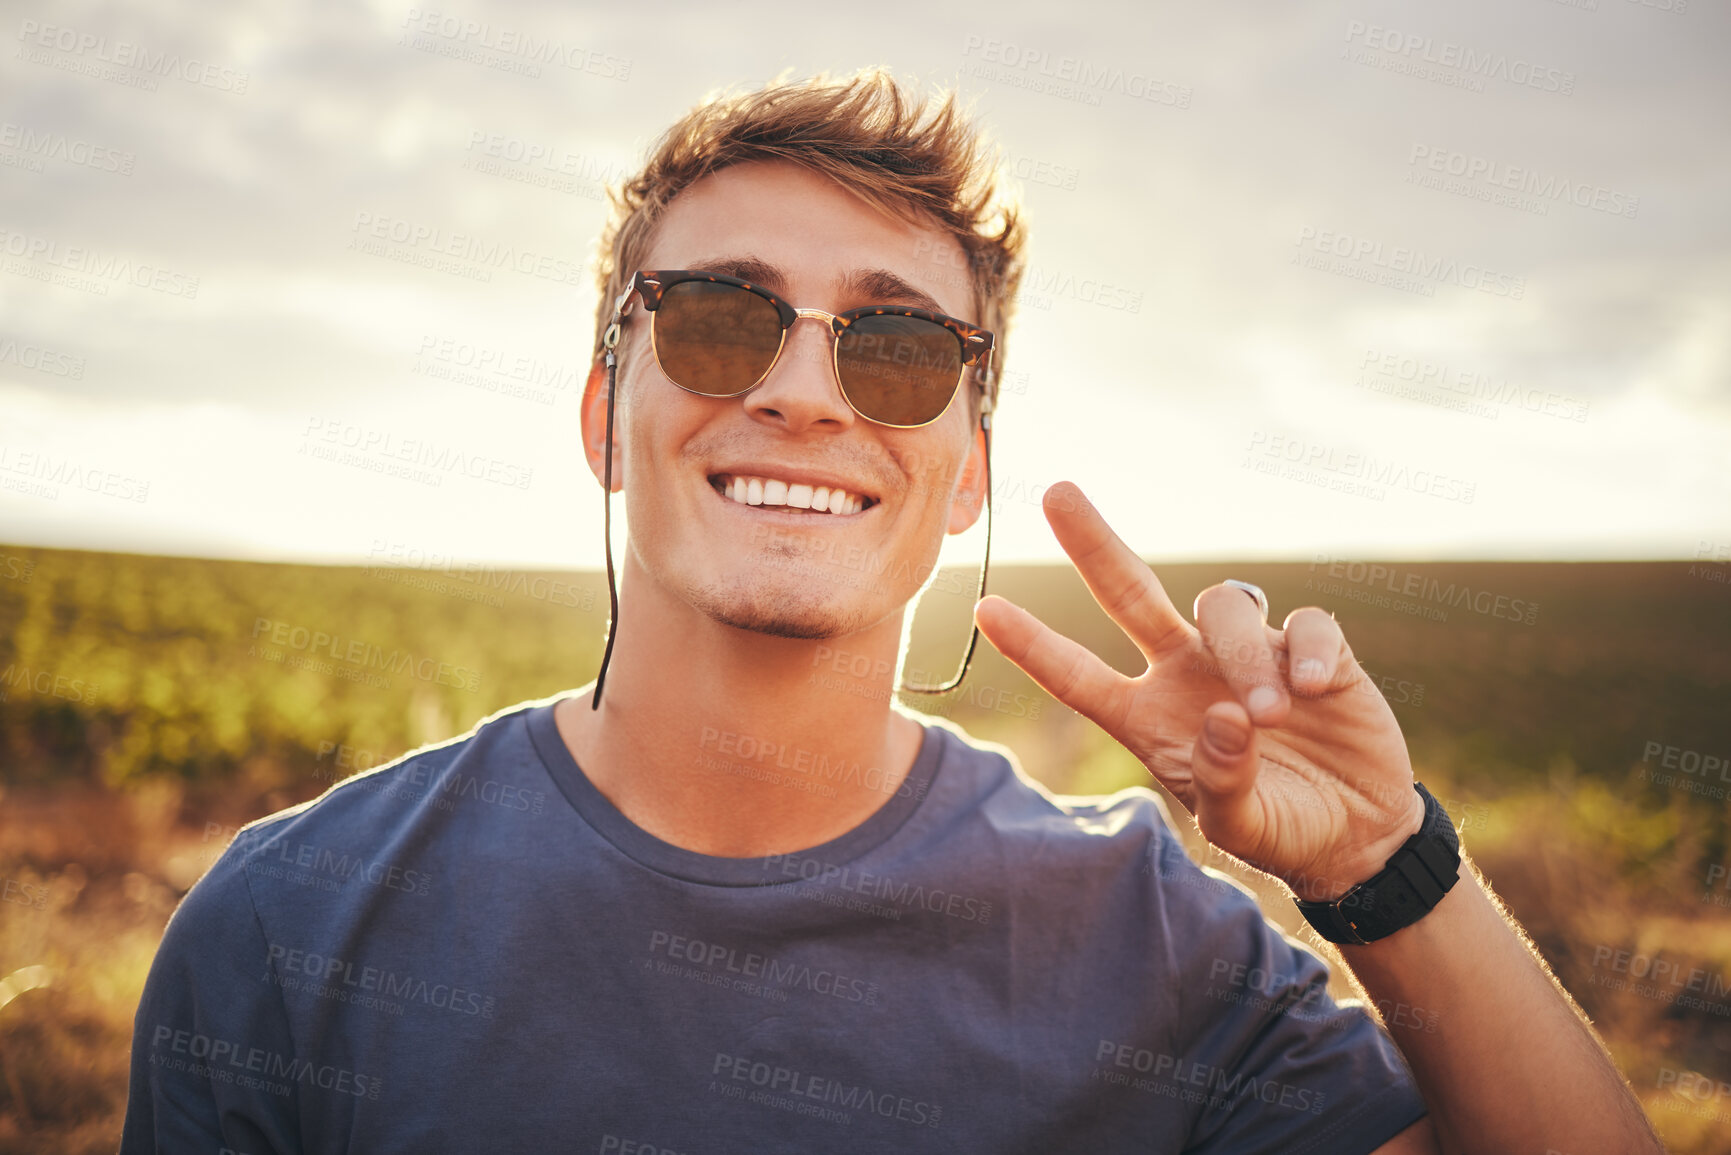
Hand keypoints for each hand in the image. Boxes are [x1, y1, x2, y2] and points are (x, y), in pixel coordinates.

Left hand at [973, 482, 1424, 901]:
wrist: (1357, 834)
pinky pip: (1303, 622)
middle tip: (1056, 492)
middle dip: (1092, 543)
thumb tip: (1226, 720)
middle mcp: (1186, 672)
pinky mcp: (1312, 649)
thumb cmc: (1281, 829)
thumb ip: (1225, 781)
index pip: (1079, 676)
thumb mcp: (1243, 825)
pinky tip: (1318, 689)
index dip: (1034, 646)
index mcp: (1149, 718)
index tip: (986, 609)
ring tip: (1270, 715)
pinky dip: (1307, 650)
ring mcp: (1247, 653)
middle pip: (1128, 592)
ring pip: (1224, 608)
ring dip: (1243, 655)